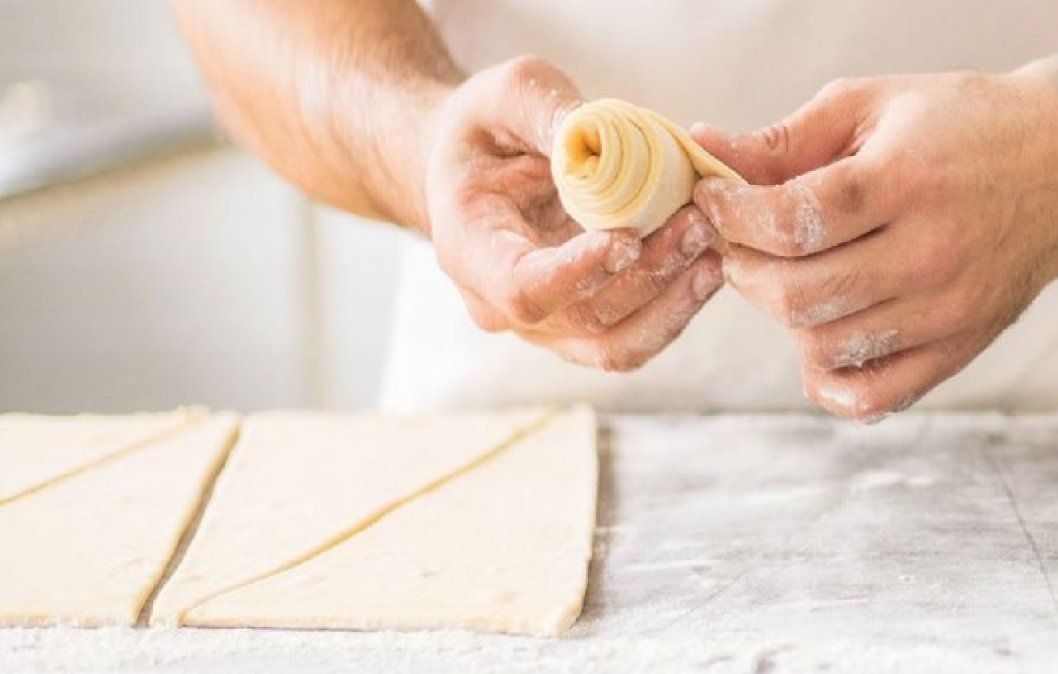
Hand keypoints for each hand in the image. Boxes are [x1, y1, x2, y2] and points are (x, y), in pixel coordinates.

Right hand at [421, 57, 723, 370]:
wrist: (475, 169)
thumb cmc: (484, 129)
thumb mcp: (504, 94)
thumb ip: (546, 109)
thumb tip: (599, 133)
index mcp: (469, 249)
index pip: (521, 288)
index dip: (576, 274)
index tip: (627, 240)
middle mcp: (501, 305)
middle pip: (583, 318)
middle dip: (649, 276)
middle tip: (700, 222)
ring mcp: (543, 325)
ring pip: (615, 345)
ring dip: (672, 304)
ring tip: (714, 249)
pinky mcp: (579, 327)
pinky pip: (631, 338)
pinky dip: (673, 308)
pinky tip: (706, 264)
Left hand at [692, 70, 1057, 420]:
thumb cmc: (955, 127)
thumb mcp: (869, 107)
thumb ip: (782, 140)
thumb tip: (703, 151)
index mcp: (905, 182)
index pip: (789, 222)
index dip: (730, 214)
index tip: (712, 199)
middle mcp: (929, 254)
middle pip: (793, 295)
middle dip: (743, 269)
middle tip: (742, 243)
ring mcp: (946, 311)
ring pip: (821, 346)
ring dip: (783, 314)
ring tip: (791, 274)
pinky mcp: (957, 349)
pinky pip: (870, 397)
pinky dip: (828, 376)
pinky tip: (821, 333)